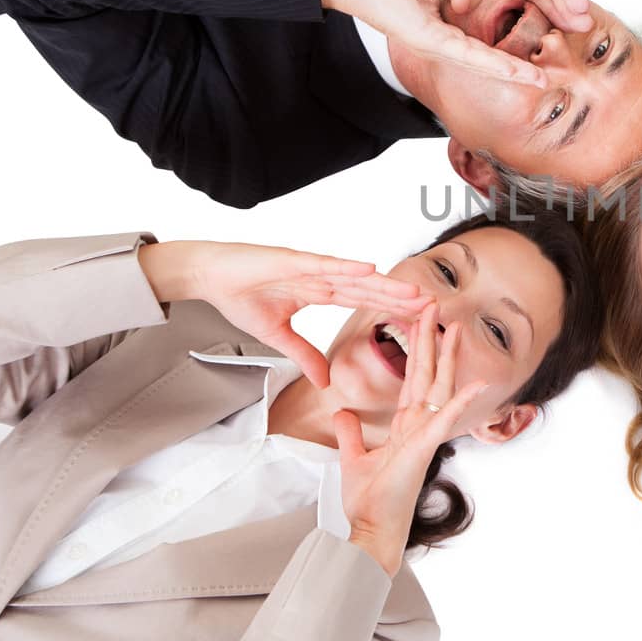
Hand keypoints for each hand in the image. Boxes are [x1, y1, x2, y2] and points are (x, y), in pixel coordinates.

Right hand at [138, 240, 428, 388]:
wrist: (209, 275)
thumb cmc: (240, 296)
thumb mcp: (276, 335)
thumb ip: (303, 354)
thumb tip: (322, 380)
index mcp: (319, 291)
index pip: (363, 302)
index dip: (390, 309)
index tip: (418, 318)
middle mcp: (321, 277)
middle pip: (368, 289)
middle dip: (399, 298)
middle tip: (432, 306)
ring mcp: (309, 267)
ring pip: (355, 278)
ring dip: (385, 284)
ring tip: (413, 291)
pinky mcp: (292, 260)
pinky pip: (325, 265)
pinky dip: (348, 267)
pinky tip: (371, 270)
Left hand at [319, 0, 544, 87]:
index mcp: (442, 31)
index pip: (483, 46)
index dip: (510, 49)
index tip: (535, 50)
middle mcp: (440, 44)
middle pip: (486, 62)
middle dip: (518, 71)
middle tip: (548, 80)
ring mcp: (434, 45)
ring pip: (481, 63)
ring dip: (512, 73)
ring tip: (539, 81)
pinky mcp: (428, 40)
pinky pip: (466, 53)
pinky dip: (493, 62)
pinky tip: (514, 71)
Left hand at [337, 304, 487, 573]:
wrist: (372, 532)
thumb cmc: (370, 503)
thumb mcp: (354, 458)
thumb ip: (351, 432)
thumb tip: (342, 413)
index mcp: (404, 427)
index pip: (411, 380)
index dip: (415, 350)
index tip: (417, 322)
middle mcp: (418, 427)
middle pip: (427, 374)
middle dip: (431, 340)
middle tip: (436, 309)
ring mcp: (424, 436)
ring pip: (438, 388)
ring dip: (447, 357)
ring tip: (454, 328)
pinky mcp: (425, 449)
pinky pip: (445, 420)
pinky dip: (461, 401)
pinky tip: (475, 383)